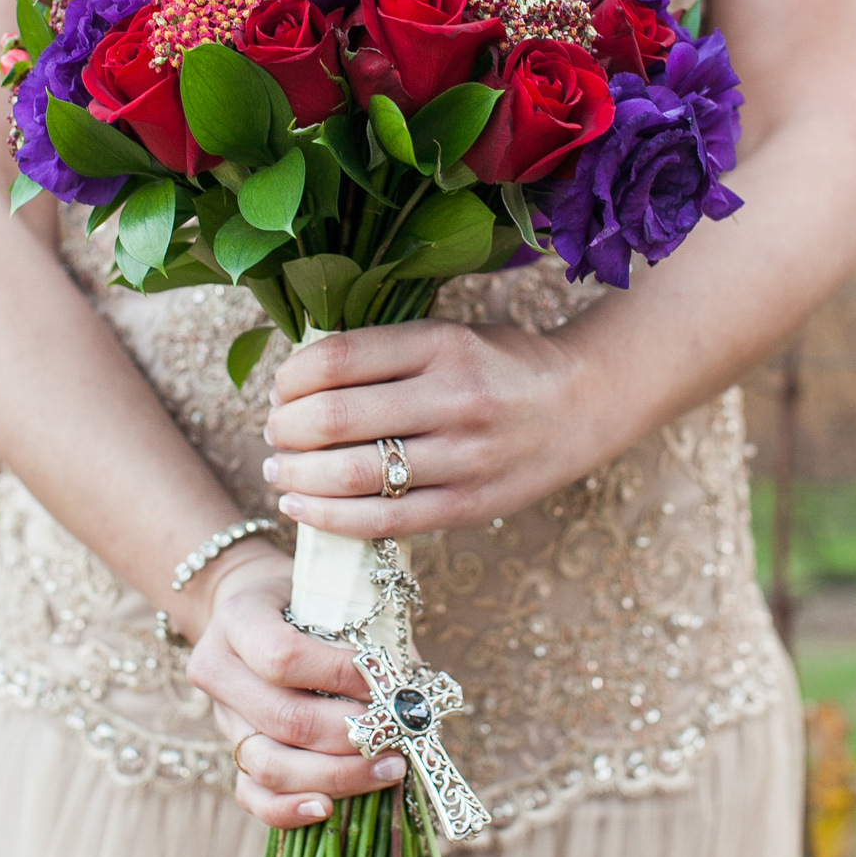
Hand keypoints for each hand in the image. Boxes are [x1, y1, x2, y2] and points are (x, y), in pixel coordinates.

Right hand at [186, 549, 405, 827]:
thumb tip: (415, 692)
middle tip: (398, 736)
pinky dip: (288, 809)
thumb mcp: (329, 597)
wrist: (252, 609)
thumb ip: (367, 636)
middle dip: (349, 734)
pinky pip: (252, 794)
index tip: (387, 684)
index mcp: (237, 619)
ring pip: (269, 765)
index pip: (284, 656)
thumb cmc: (305, 599)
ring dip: (335, 775)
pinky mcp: (231, 753)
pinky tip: (329, 808)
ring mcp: (222, 718)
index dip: (339, 675)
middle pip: (283, 718)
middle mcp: (218, 670)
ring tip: (388, 768)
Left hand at [261, 318, 592, 538]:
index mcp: (443, 343)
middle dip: (284, 429)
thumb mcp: (449, 335)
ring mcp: (464, 457)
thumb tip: (296, 379)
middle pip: (335, 418)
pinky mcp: (469, 506)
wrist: (582, 405)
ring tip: (278, 472)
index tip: (278, 388)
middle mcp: (454, 398)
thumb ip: (384, 352)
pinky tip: (301, 507)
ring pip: (352, 475)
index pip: (338, 357)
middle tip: (272, 432)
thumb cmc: (499, 365)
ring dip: (296, 476)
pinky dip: (329, 517)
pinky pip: (383, 521)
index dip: (290, 376)